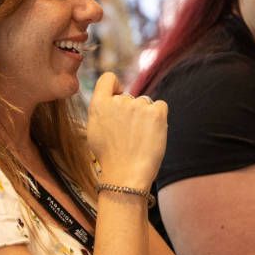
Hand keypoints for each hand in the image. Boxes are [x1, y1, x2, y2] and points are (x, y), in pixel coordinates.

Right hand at [84, 72, 166, 194]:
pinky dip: (158, 118)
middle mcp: (118, 101)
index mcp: (99, 104)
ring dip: (144, 116)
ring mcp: (138, 105)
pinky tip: (151, 134)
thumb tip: (114, 98)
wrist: (126, 176)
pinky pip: (160, 106)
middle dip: (131, 111)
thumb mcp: (94, 131)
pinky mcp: (156, 113)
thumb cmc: (110, 157)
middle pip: (129, 97)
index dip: (115, 86)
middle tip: (128, 135)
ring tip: (139, 139)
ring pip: (145, 103)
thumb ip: (102, 110)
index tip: (118, 96)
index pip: (108, 78)